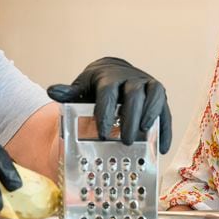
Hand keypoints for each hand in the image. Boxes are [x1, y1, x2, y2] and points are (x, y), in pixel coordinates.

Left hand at [46, 57, 172, 153]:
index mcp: (110, 77)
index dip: (106, 112)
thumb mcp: (81, 88)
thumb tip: (52, 91)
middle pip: (134, 95)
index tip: (103, 133)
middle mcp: (131, 78)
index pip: (108, 93)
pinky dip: (166, 128)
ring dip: (151, 115)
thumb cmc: (96, 85)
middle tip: (125, 140)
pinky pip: (165, 109)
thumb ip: (68, 93)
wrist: (115, 71)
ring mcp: (147, 84)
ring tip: (145, 135)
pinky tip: (162, 147)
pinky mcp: (159, 94)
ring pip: (154, 96)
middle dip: (130, 118)